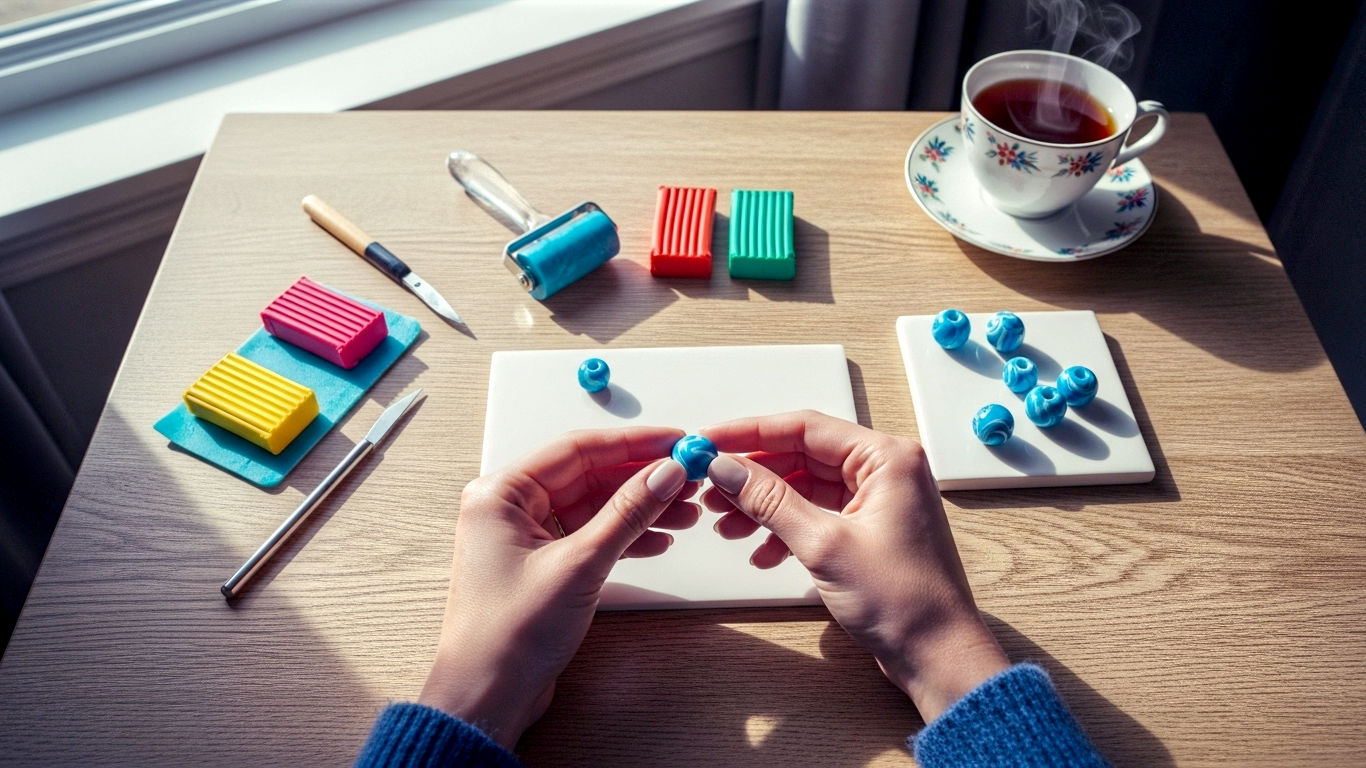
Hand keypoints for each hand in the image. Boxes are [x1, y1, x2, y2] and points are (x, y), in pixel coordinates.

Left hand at [418, 427, 699, 747]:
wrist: (487, 697)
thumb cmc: (508, 634)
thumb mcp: (579, 564)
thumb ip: (627, 514)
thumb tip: (664, 474)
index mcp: (501, 493)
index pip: (577, 450)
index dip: (632, 444)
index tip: (674, 441)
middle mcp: (509, 507)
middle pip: (588, 476)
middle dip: (640, 479)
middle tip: (687, 477)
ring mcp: (524, 536)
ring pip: (593, 506)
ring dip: (638, 508)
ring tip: (683, 511)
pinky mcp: (541, 563)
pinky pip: (588, 534)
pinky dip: (623, 535)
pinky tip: (657, 539)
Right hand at [700, 411, 1008, 721]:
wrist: (937, 655)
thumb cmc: (905, 602)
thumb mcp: (825, 545)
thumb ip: (770, 501)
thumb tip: (728, 470)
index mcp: (886, 458)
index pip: (804, 427)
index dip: (750, 432)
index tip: (710, 441)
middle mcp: (884, 471)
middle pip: (801, 455)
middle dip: (753, 474)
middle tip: (710, 486)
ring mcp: (877, 500)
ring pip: (804, 486)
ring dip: (763, 505)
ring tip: (727, 524)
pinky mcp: (868, 529)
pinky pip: (816, 513)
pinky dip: (784, 528)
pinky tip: (761, 551)